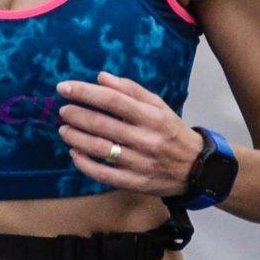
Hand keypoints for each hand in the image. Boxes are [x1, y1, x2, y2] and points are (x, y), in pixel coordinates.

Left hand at [58, 73, 203, 195]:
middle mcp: (146, 139)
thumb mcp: (159, 106)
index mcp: (152, 116)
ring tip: (64, 130)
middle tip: (63, 111)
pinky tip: (74, 154)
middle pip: (103, 124)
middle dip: (77, 115)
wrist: (196, 168)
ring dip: (77, 138)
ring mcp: (140, 163)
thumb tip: (101, 77)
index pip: (112, 100)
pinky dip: (85, 164)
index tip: (64, 88)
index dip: (85, 92)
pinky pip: (104, 174)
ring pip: (100, 149)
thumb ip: (131, 90)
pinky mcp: (136, 182)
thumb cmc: (172, 131)